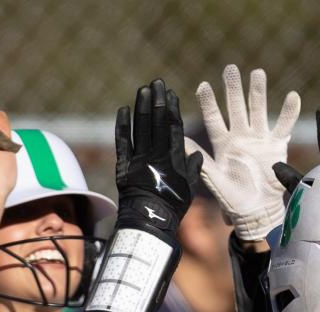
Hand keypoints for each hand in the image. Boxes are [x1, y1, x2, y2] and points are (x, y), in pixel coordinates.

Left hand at [114, 79, 202, 235]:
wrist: (149, 222)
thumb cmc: (172, 208)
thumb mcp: (188, 190)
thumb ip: (192, 170)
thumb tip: (197, 157)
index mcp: (174, 160)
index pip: (172, 128)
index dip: (171, 109)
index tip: (170, 94)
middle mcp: (156, 156)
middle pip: (156, 122)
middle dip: (156, 101)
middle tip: (156, 82)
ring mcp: (139, 159)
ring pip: (140, 128)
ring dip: (141, 107)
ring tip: (143, 90)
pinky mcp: (124, 166)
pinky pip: (122, 142)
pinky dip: (123, 126)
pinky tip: (124, 109)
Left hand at [186, 65, 299, 240]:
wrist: (257, 211)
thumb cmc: (233, 199)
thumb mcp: (214, 180)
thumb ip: (200, 161)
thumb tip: (180, 142)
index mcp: (223, 144)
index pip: (214, 119)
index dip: (208, 103)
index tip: (202, 85)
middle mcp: (240, 137)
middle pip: (236, 108)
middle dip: (233, 89)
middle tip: (230, 68)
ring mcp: (259, 139)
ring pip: (259, 110)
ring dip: (258, 92)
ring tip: (258, 73)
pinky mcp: (277, 146)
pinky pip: (283, 126)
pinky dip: (289, 112)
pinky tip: (293, 96)